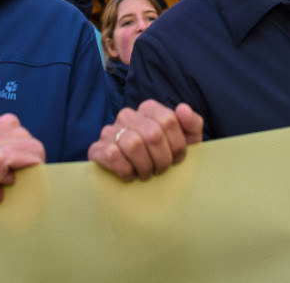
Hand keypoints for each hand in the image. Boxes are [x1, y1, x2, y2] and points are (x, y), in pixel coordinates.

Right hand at [88, 100, 203, 180]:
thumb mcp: (186, 142)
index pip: (168, 120)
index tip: (176, 159)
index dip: (177, 145)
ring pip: (133, 144)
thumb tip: (183, 109)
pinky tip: (130, 175)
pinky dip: (127, 171)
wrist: (142, 182)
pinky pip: (113, 156)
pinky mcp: (97, 149)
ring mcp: (110, 131)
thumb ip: (192, 124)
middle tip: (161, 170)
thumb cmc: (166, 157)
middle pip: (153, 134)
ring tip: (146, 173)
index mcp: (149, 109)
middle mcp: (127, 115)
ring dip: (145, 166)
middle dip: (162, 159)